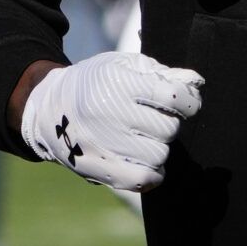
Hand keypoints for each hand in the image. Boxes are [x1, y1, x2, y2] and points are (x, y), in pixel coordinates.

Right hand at [20, 51, 204, 191]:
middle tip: (153, 118)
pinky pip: (143, 180)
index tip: (184, 102)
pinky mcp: (98, 170)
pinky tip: (146, 160)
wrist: (51, 109)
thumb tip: (196, 86)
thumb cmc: (97, 83)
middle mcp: (108, 114)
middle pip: (168, 129)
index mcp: (117, 83)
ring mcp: (102, 144)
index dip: (188, 101)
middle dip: (168, 123)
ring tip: (144, 137)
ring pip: (159, 155)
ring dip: (159, 147)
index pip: (171, 97)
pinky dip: (153, 173)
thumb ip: (162, 73)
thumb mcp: (124, 65)